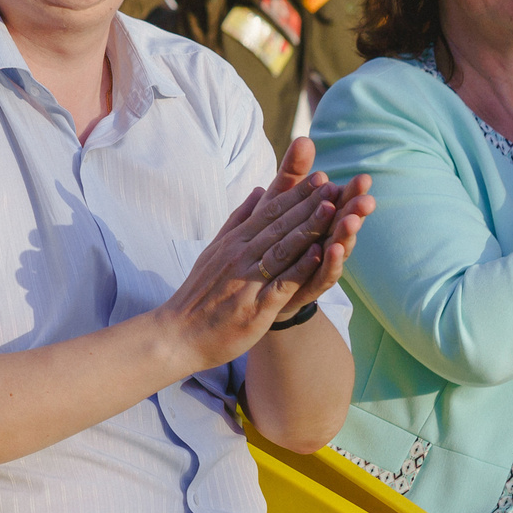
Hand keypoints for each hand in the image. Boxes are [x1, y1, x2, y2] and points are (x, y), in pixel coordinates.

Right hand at [154, 159, 368, 367]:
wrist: (178, 334)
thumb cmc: (198, 295)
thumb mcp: (214, 250)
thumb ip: (237, 221)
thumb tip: (257, 192)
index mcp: (233, 242)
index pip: (269, 212)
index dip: (296, 194)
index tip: (319, 177)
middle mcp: (240, 256)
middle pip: (280, 226)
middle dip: (309, 204)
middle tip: (335, 185)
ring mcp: (247, 281)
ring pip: (282, 249)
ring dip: (308, 228)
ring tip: (332, 210)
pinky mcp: (254, 307)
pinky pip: (280, 284)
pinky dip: (299, 268)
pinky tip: (318, 254)